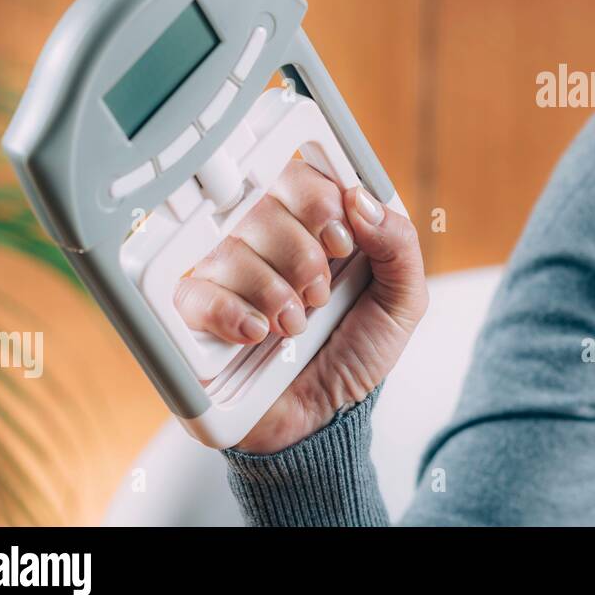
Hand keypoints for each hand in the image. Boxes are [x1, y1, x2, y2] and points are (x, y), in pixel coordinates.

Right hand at [173, 159, 428, 452]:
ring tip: (293, 326)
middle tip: (318, 296)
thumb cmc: (358, 352)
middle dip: (302, 257)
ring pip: (230, 246)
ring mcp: (226, 274)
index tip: (341, 243)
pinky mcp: (194, 313)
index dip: (318, 201)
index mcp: (312, 226)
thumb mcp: (401, 302)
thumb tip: (362, 198)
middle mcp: (265, 241)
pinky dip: (230, 312)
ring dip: (273, 292)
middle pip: (262, 205)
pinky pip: (193, 291)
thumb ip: (398, 244)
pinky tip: (256, 334)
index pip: (299, 176)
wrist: (324, 418)